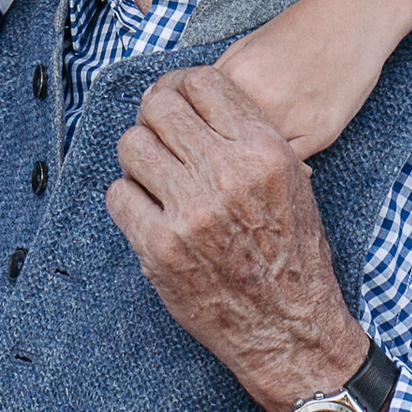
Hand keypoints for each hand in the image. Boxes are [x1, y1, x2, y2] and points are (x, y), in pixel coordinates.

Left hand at [106, 66, 369, 411]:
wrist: (290, 329)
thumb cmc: (293, 256)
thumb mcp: (291, 181)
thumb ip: (249, 135)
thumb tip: (195, 97)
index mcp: (263, 151)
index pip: (201, 82)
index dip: (180, 86)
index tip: (175, 101)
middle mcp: (226, 174)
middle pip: (158, 107)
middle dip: (153, 117)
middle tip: (158, 138)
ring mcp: (190, 212)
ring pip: (131, 145)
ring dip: (138, 159)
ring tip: (155, 179)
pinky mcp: (160, 247)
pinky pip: (118, 194)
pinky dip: (129, 200)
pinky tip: (150, 212)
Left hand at [214, 0, 403, 159]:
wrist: (351, 16)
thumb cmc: (298, 29)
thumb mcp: (246, 46)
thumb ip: (220, 82)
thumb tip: (194, 111)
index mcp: (236, 76)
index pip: (200, 120)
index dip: (198, 133)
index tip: (200, 141)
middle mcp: (262, 100)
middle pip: (229, 145)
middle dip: (224, 152)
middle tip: (224, 156)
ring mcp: (294, 118)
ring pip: (259, 159)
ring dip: (252, 162)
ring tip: (251, 160)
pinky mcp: (322, 132)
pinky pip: (291, 164)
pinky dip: (282, 166)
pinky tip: (278, 159)